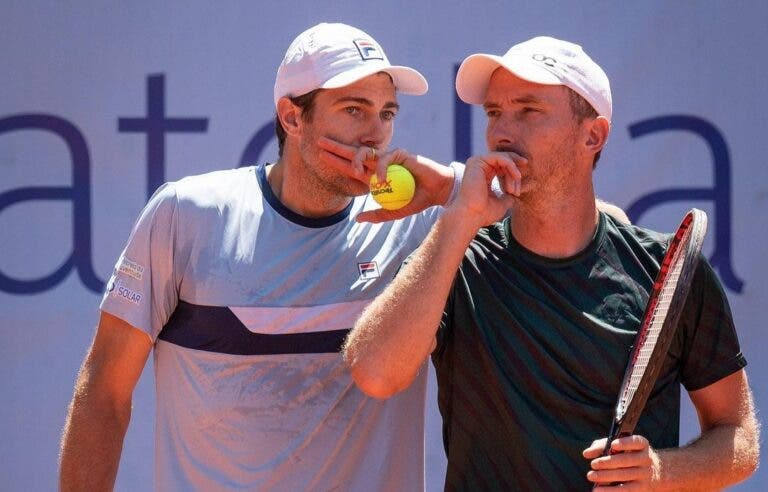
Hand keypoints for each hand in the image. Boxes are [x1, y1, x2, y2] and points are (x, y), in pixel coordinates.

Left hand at [317, 136, 457, 222]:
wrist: (437, 192)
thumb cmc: (417, 200)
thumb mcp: (394, 212)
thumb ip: (377, 215)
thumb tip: (357, 219)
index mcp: (376, 177)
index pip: (352, 168)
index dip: (337, 162)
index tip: (321, 156)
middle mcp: (380, 165)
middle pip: (354, 154)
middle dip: (337, 148)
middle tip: (320, 142)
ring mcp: (389, 158)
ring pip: (366, 153)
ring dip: (357, 160)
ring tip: (355, 170)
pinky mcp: (400, 154)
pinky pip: (385, 159)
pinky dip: (381, 169)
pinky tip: (381, 180)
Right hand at [451, 152, 521, 227]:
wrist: (472, 215)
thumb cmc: (484, 213)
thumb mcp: (502, 202)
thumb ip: (508, 194)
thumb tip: (516, 193)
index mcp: (484, 175)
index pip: (503, 167)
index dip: (514, 175)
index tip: (518, 192)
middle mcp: (479, 167)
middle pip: (505, 160)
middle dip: (516, 171)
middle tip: (520, 182)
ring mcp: (477, 163)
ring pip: (504, 158)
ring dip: (513, 172)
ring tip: (514, 189)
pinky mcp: (477, 161)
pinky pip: (501, 158)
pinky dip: (511, 166)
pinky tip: (516, 177)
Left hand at [584, 435, 660, 489]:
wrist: (654, 473)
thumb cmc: (628, 455)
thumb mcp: (619, 446)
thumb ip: (602, 446)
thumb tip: (587, 453)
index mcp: (642, 445)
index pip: (636, 442)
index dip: (625, 443)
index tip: (613, 445)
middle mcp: (646, 459)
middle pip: (626, 460)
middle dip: (608, 462)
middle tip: (593, 464)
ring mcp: (645, 474)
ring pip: (625, 476)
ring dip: (606, 476)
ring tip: (591, 476)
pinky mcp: (642, 488)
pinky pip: (626, 490)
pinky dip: (611, 491)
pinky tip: (598, 489)